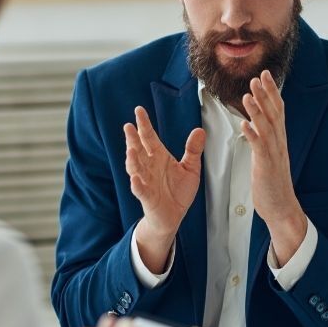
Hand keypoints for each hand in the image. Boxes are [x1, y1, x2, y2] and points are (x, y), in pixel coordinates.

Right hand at [123, 106, 204, 271]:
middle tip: (128, 126)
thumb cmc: (178, 191)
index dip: (144, 124)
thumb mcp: (190, 169)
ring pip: (136, 168)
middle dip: (133, 138)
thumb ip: (193, 150)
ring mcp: (146, 181)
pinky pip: (140, 190)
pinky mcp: (147, 197)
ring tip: (131, 150)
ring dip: (132, 160)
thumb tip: (199, 130)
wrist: (173, 216)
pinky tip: (135, 179)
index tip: (139, 111)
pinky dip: (137, 185)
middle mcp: (149, 167)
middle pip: (138, 149)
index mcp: (159, 157)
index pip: (149, 137)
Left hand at [241, 70, 307, 264]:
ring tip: (248, 94)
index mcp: (279, 140)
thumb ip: (265, 139)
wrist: (281, 207)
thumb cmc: (273, 183)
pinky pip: (259, 148)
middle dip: (265, 94)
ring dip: (257, 110)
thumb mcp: (269, 156)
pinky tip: (244, 124)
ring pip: (266, 127)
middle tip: (257, 76)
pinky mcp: (266, 166)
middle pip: (273, 114)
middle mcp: (279, 143)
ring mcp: (273, 154)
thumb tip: (257, 123)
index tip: (265, 75)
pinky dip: (252, 134)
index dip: (271, 92)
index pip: (277, 110)